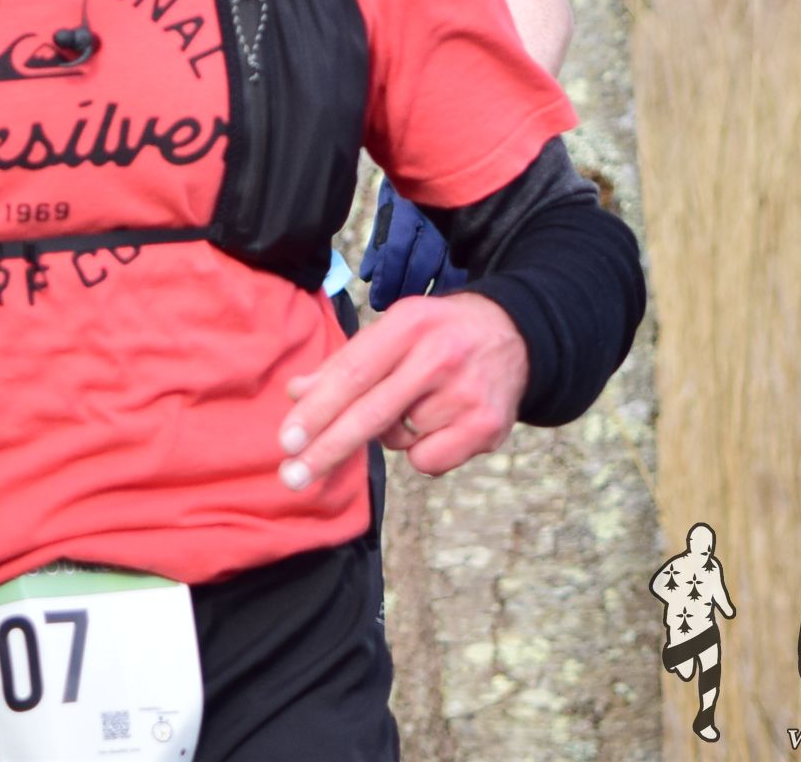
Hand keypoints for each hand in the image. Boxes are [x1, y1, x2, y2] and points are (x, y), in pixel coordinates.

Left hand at [278, 291, 526, 488]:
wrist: (513, 335)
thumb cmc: (436, 336)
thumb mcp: (393, 331)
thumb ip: (344, 363)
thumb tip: (294, 394)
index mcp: (409, 323)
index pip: (353, 373)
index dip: (317, 409)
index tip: (287, 440)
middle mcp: (440, 356)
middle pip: (371, 413)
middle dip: (327, 449)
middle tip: (292, 477)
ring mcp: (466, 393)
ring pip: (398, 440)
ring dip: (391, 434)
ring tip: (418, 402)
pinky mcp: (487, 426)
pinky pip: (427, 461)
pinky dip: (421, 451)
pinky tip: (440, 423)